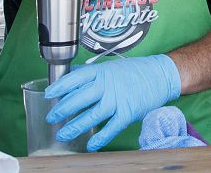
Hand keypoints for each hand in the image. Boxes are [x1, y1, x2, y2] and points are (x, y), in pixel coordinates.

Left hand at [45, 55, 181, 151]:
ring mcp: (117, 99)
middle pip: (79, 98)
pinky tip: (91, 145)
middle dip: (62, 109)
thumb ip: (92, 72)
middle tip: (52, 117)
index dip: (60, 87)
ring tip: (63, 134)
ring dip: (75, 126)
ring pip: (91, 115)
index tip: (49, 95)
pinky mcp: (128, 112)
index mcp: (101, 72)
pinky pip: (111, 127)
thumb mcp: (111, 66)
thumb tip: (73, 73)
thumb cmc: (136, 70)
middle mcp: (107, 85)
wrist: (161, 75)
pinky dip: (100, 137)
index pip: (75, 78)